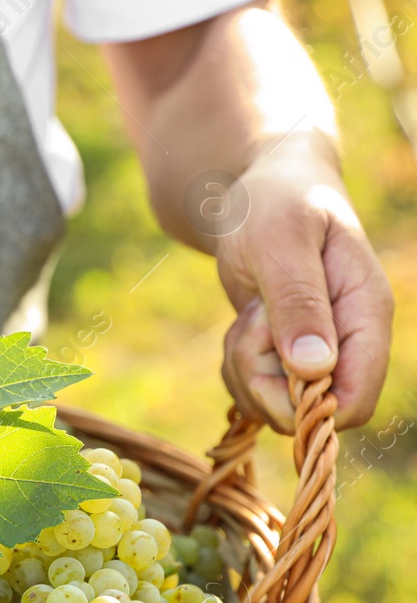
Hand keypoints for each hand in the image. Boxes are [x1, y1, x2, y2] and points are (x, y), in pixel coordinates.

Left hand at [214, 140, 391, 432]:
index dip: (309, 402)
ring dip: (245, 365)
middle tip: (254, 322)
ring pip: (273, 404)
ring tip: (252, 312)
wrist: (258, 190)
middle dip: (264, 378)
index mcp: (366, 315)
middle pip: (306, 412)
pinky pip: (252, 389)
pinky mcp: (286, 357)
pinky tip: (247, 321)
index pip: (355, 400)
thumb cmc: (275, 204)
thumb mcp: (279, 243)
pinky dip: (236, 362)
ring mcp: (316, 354)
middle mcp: (347, 343)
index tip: (273, 361)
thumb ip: (297, 303)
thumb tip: (315, 370)